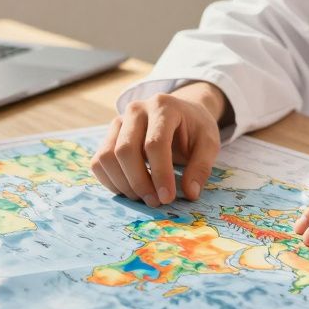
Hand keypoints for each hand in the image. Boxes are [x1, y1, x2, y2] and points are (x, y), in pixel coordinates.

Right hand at [91, 83, 228, 206]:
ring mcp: (118, 121)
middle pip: (125, 150)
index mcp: (163, 107)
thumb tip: (190, 193)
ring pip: (107, 156)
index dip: (160, 174)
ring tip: (145, 197)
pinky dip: (110, 181)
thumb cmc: (195, 128)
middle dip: (139, 182)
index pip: (154, 143)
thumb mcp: (210, 143)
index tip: (167, 198)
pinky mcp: (109, 135)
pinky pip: (99, 161)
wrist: (182, 112)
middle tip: (156, 202)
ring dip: (123, 184)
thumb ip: (202, 167)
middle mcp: (136, 110)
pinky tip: (131, 190)